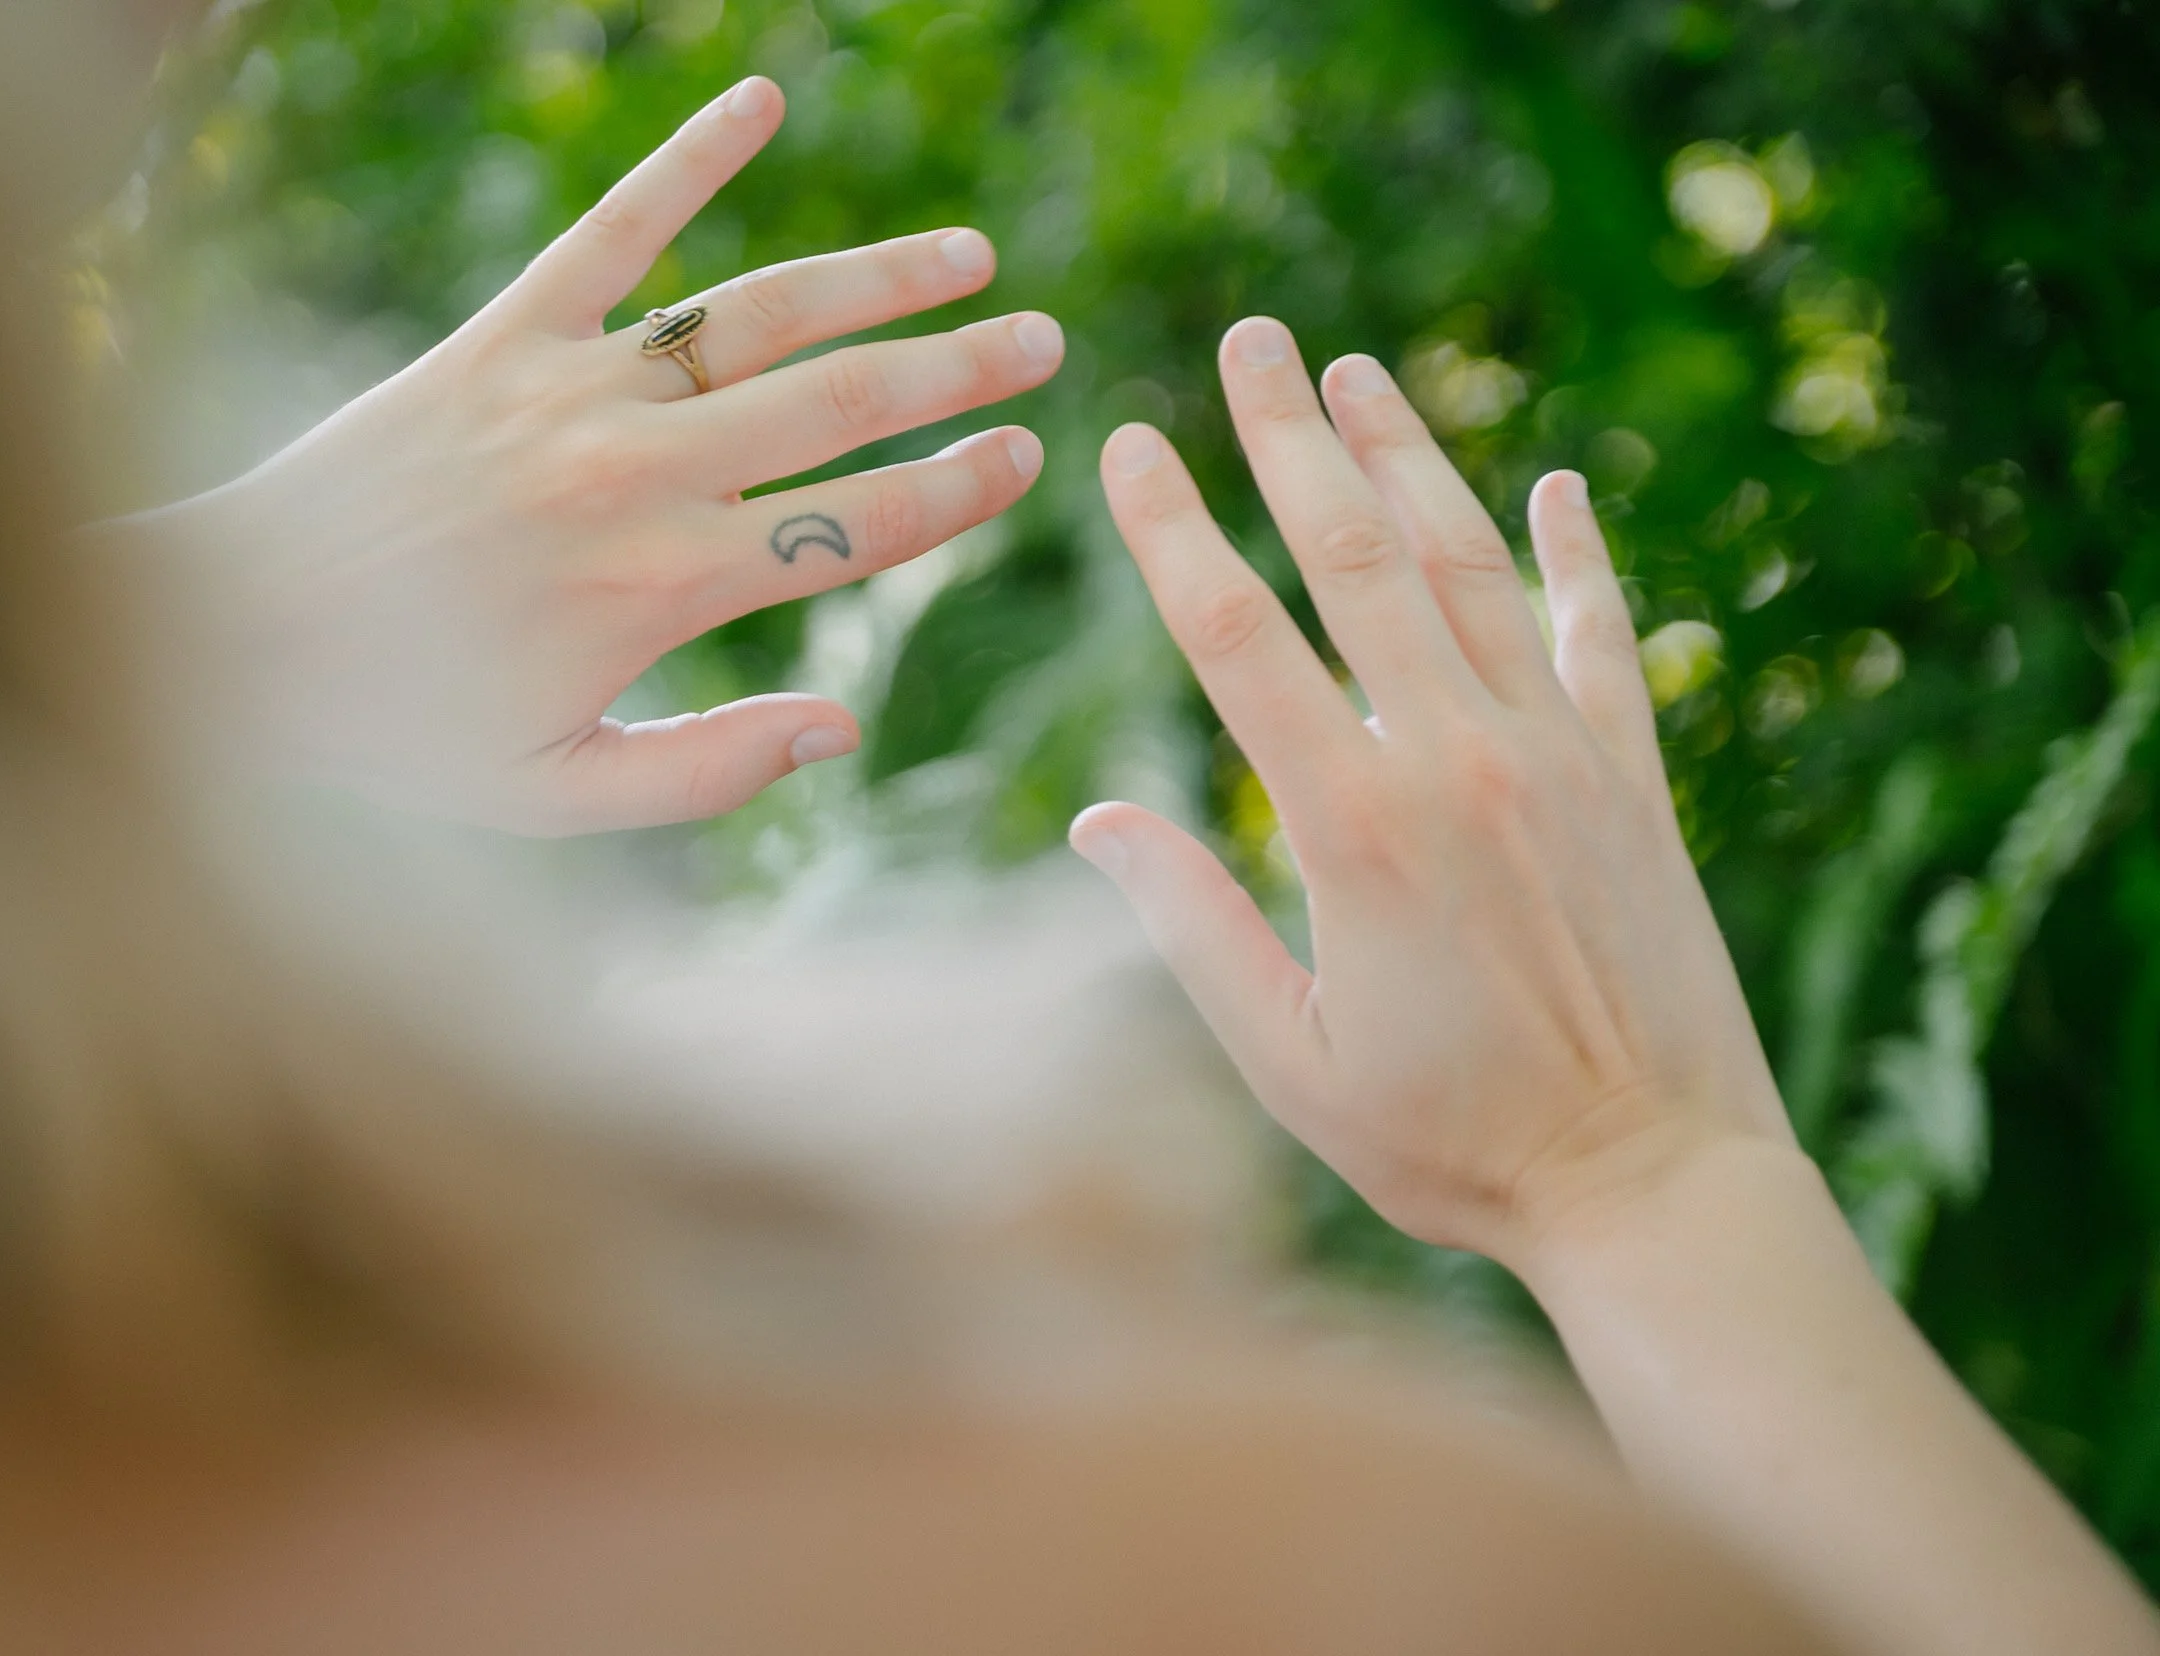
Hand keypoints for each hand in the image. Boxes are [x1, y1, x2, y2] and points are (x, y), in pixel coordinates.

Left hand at [170, 77, 1059, 834]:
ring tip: (968, 253)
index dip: (954, 493)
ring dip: (876, 278)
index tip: (1025, 461)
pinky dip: (688, 160)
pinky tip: (763, 97)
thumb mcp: (555, 795)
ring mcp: (571, 391)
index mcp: (664, 589)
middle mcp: (636, 474)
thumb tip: (841, 729)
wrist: (226, 636)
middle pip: (837, 405)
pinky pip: (613, 231)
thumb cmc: (394, 733)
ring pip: (757, 315)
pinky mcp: (500, 336)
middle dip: (956, 372)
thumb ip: (709, 767)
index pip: (854, 529)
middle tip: (1041, 343)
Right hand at [1070, 318, 1793, 1268]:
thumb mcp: (1288, 1061)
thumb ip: (1190, 927)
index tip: (1129, 444)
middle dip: (1295, 439)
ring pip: (1471, 573)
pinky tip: (1562, 487)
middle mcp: (1456, 764)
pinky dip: (1580, 559)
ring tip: (1364, 372)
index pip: (1235, 641)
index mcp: (1351, 831)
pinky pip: (1603, 641)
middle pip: (1357, 561)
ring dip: (1414, 462)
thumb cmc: (1452, 1144)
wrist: (1655, 1186)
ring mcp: (1559, 762)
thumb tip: (1101, 819)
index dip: (1173, 533)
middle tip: (1254, 341)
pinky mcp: (1636, 785)